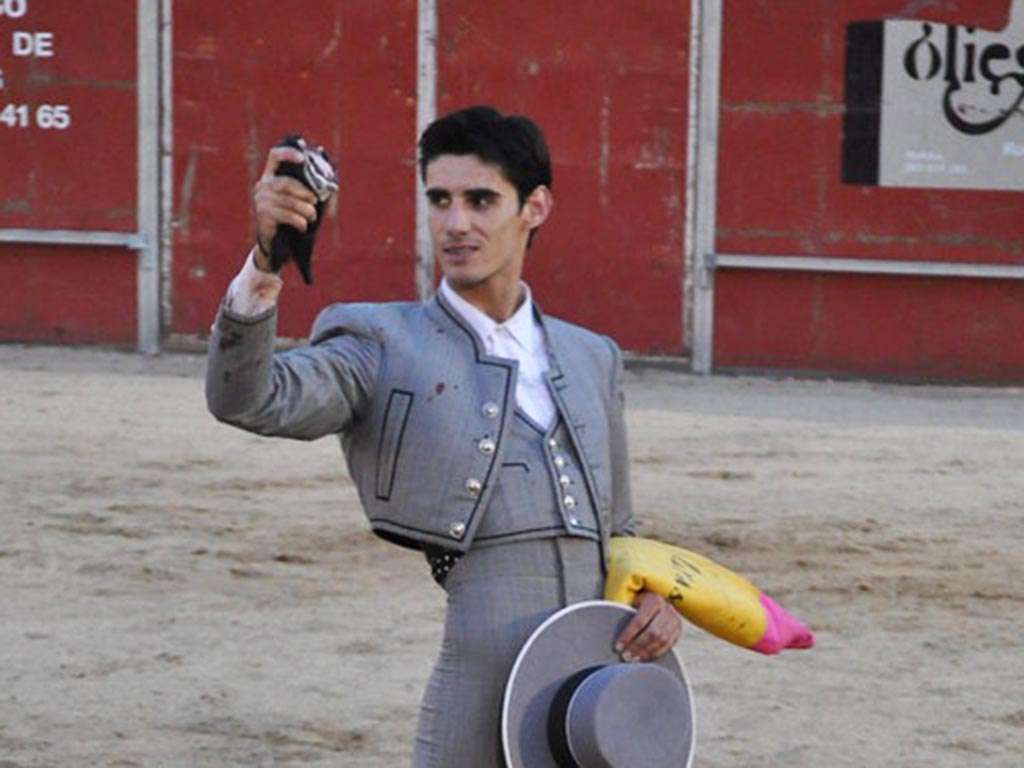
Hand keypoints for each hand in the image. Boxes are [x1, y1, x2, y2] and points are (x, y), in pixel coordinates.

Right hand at [252, 146, 318, 270]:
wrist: (277, 245)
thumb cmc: (293, 218)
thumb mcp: (302, 199)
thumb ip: (311, 181)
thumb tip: (322, 151)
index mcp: (272, 176)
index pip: (275, 156)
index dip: (288, 153)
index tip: (303, 158)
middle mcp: (263, 185)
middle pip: (285, 182)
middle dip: (304, 192)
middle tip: (315, 202)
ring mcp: (260, 200)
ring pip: (288, 201)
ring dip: (306, 211)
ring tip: (311, 217)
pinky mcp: (262, 215)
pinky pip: (286, 215)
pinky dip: (299, 221)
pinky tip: (303, 226)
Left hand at [614, 590, 682, 662]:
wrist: (656, 599)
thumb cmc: (639, 602)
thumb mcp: (632, 601)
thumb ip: (623, 612)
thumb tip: (607, 628)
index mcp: (653, 600)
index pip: (640, 620)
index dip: (628, 635)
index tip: (618, 646)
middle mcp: (667, 608)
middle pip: (653, 632)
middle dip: (637, 646)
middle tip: (626, 656)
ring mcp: (675, 619)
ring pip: (662, 641)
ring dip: (646, 653)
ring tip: (634, 659)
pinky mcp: (678, 630)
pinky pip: (668, 645)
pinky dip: (656, 653)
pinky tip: (645, 658)